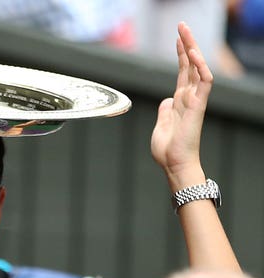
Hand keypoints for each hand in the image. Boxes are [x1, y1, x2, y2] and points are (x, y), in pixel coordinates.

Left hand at [150, 22, 212, 190]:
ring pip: (196, 69)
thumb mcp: (161, 124)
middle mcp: (188, 98)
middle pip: (189, 65)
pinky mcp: (198, 106)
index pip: (182, 72)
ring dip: (192, 49)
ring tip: (185, 31)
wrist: (174, 164)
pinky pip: (203, 82)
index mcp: (179, 101)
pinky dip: (200, 67)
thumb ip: (165, 110)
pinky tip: (193, 53)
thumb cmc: (167, 150)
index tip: (178, 39)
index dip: (181, 55)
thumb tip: (167, 100)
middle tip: (182, 25)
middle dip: (186, 44)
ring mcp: (194, 101)